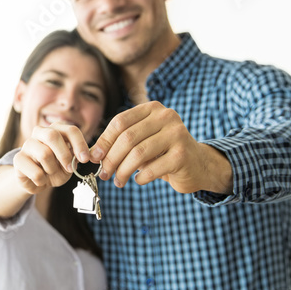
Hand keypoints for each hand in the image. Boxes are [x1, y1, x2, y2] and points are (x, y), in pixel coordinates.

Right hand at [11, 123, 92, 193]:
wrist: (37, 181)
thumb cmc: (55, 168)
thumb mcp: (69, 163)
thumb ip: (74, 157)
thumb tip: (80, 156)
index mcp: (55, 130)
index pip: (70, 130)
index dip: (79, 144)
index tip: (85, 159)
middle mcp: (39, 132)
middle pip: (52, 135)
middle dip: (64, 154)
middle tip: (69, 168)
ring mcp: (27, 144)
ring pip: (44, 154)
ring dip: (52, 169)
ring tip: (50, 173)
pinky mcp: (18, 159)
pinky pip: (36, 172)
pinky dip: (42, 180)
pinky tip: (40, 180)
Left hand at [88, 101, 232, 193]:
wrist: (198, 164)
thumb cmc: (163, 152)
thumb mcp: (143, 141)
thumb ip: (121, 142)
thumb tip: (92, 154)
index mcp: (153, 108)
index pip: (120, 122)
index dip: (104, 140)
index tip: (94, 157)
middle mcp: (167, 116)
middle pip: (128, 138)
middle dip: (111, 158)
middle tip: (104, 174)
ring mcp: (177, 134)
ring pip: (138, 154)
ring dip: (123, 171)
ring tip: (118, 181)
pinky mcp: (182, 155)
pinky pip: (152, 169)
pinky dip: (140, 178)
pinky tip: (138, 180)